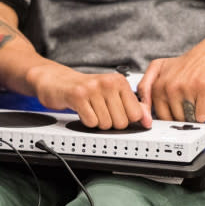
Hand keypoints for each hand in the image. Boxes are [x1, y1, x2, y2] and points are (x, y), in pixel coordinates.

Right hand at [26, 63, 152, 128]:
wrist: (57, 81)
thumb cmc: (86, 89)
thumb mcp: (112, 94)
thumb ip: (132, 106)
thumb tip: (148, 121)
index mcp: (120, 81)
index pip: (135, 114)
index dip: (126, 119)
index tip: (116, 113)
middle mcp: (108, 82)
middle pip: (121, 122)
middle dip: (110, 123)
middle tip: (100, 111)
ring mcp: (93, 89)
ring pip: (106, 124)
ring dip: (97, 122)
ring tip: (91, 109)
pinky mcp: (78, 96)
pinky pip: (91, 122)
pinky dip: (86, 121)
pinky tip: (82, 110)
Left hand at [138, 33, 204, 122]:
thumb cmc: (191, 64)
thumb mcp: (163, 69)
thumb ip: (149, 88)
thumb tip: (146, 116)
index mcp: (156, 79)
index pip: (147, 106)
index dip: (149, 118)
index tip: (151, 123)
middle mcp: (167, 83)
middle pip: (169, 118)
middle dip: (179, 115)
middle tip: (187, 100)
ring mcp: (184, 86)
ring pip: (186, 118)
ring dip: (194, 113)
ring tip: (197, 96)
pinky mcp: (202, 88)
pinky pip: (201, 116)